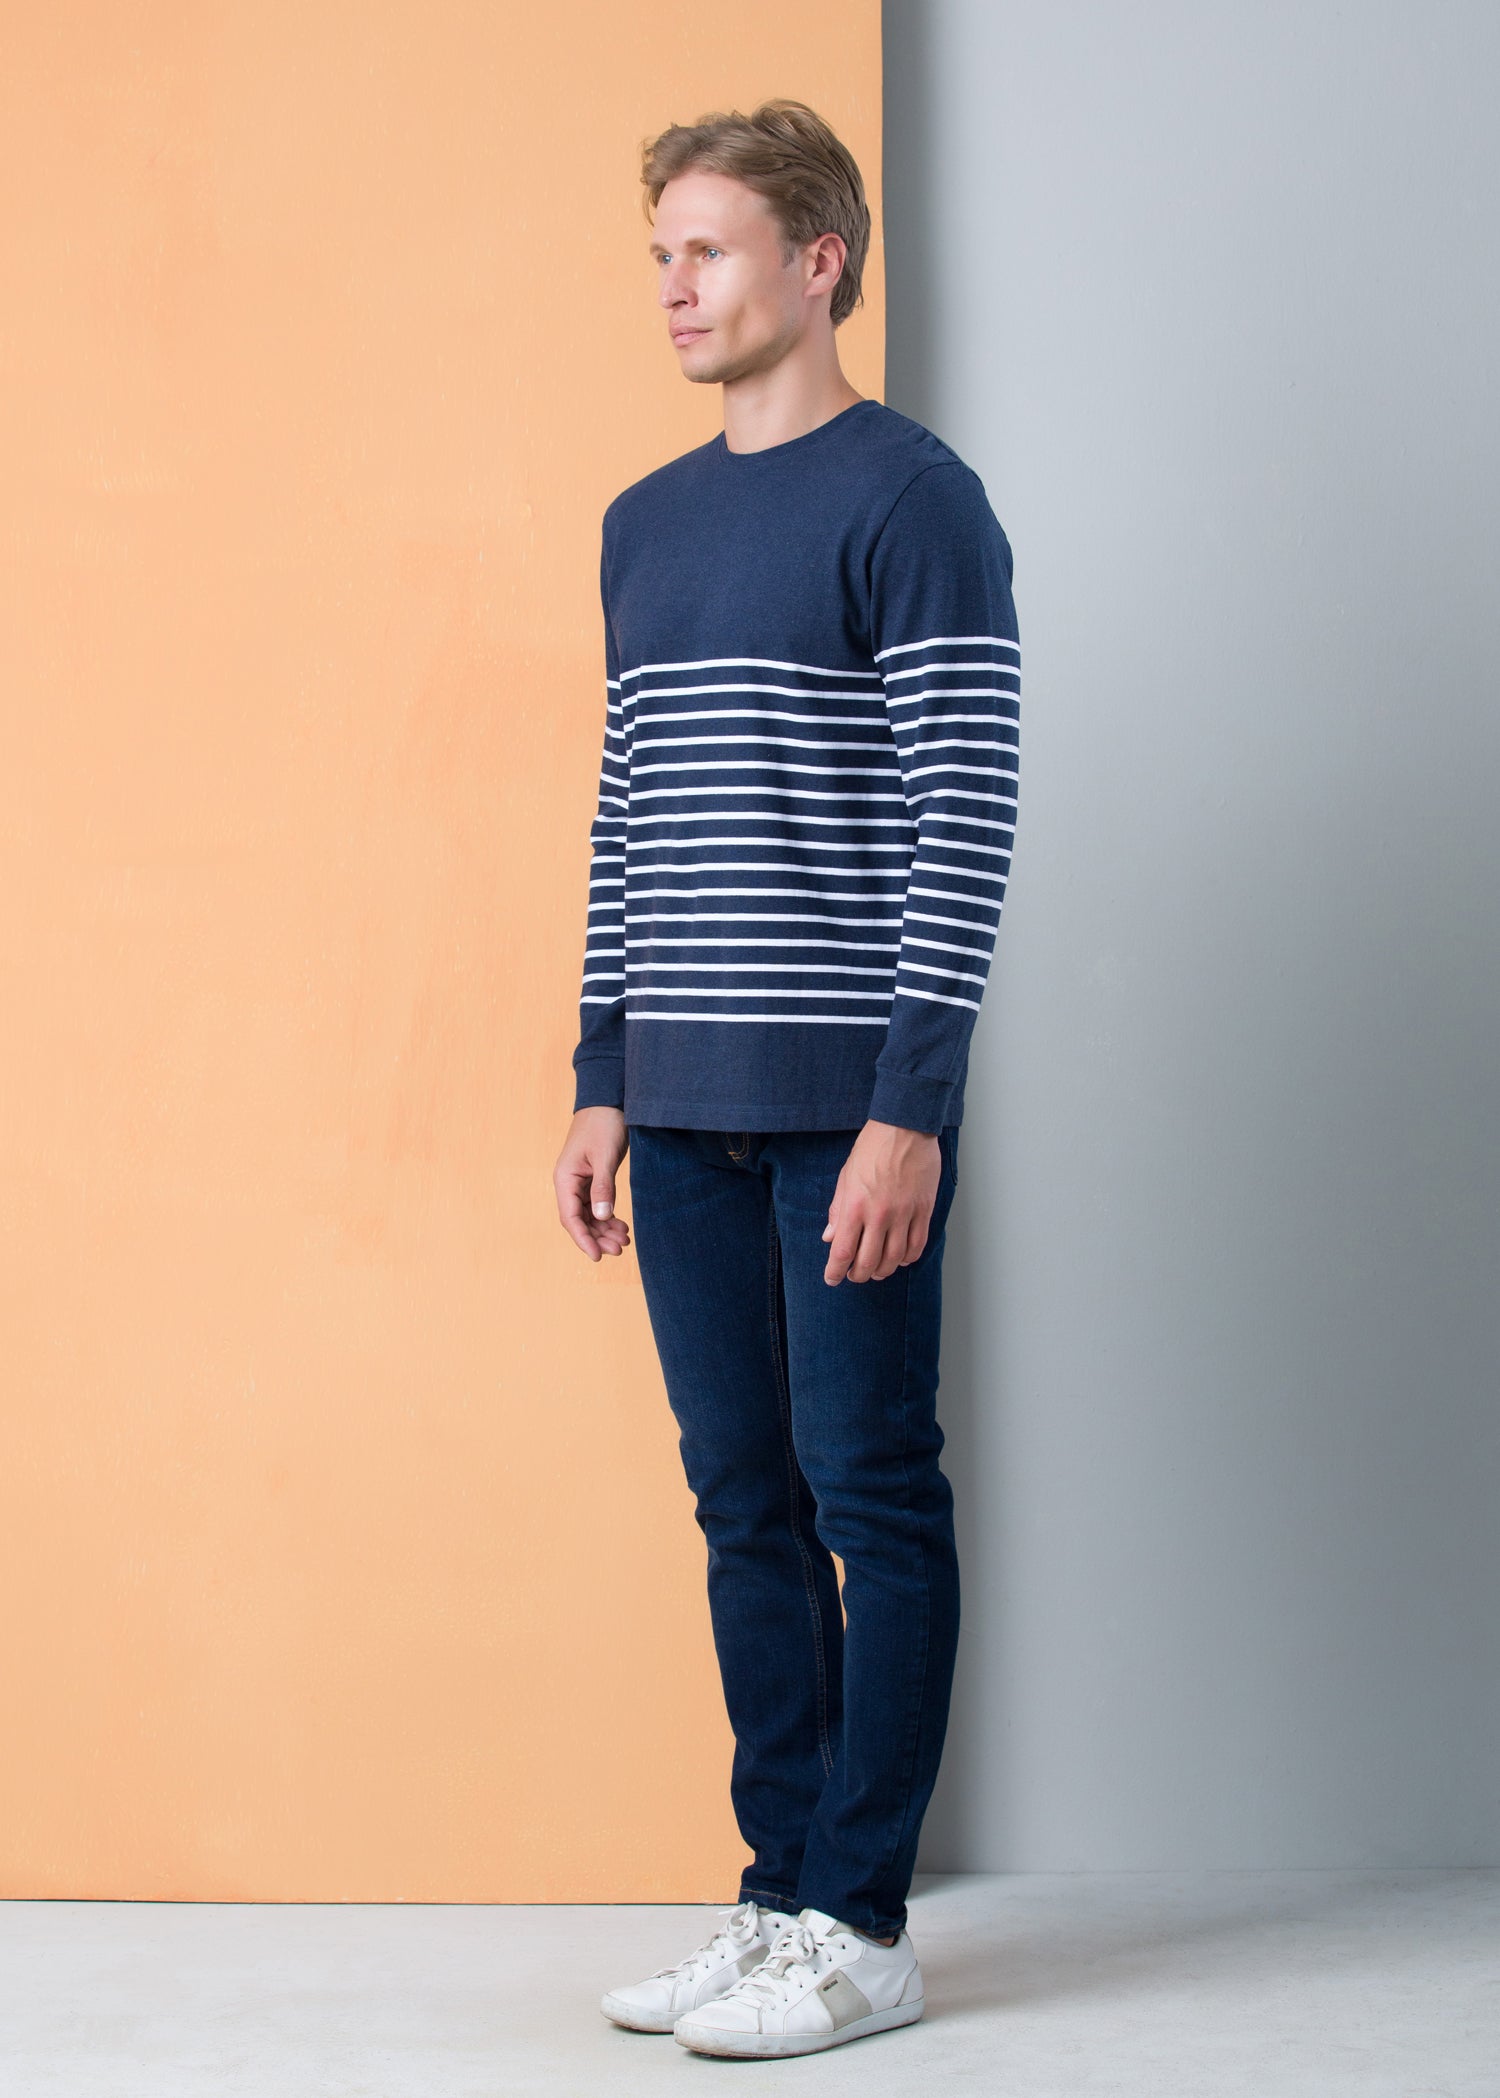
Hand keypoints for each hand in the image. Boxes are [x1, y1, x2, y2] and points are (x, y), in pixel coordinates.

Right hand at [555, 1106, 631, 1260]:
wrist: (608, 1100)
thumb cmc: (604, 1123)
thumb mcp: (604, 1155)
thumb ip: (603, 1186)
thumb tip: (602, 1217)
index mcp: (565, 1178)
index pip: (570, 1217)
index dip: (583, 1239)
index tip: (598, 1256)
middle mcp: (569, 1183)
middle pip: (580, 1220)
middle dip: (598, 1237)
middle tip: (620, 1249)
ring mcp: (580, 1181)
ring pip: (590, 1215)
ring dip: (605, 1229)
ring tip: (625, 1240)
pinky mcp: (593, 1178)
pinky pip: (597, 1205)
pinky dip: (609, 1217)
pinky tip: (622, 1226)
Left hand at [821, 1119, 941, 1284]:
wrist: (904, 1127)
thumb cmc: (872, 1148)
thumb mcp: (845, 1177)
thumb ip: (838, 1210)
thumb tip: (830, 1236)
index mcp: (855, 1205)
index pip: (843, 1251)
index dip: (836, 1271)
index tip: (832, 1279)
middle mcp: (879, 1214)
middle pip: (869, 1262)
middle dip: (858, 1275)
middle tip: (854, 1276)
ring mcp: (904, 1214)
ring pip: (894, 1258)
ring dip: (883, 1271)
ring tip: (876, 1271)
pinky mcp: (923, 1210)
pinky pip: (917, 1245)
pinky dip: (907, 1258)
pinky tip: (900, 1259)